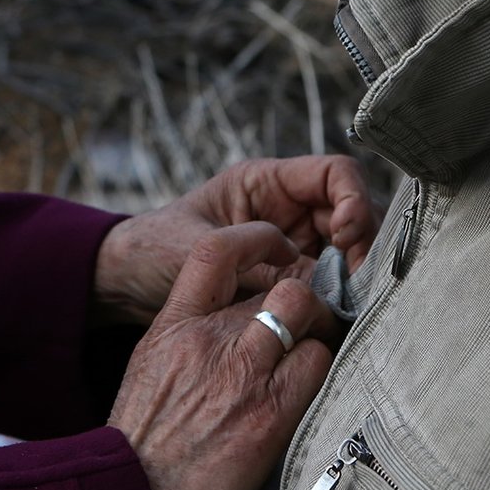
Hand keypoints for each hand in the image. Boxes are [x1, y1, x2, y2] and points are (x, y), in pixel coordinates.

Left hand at [92, 154, 374, 325]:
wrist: (127, 281)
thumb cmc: (154, 248)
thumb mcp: (200, 249)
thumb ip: (254, 265)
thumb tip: (315, 287)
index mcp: (265, 183)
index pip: (333, 174)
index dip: (353, 200)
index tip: (347, 236)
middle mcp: (287, 208)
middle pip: (353, 213)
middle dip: (362, 244)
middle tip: (359, 282)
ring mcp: (293, 243)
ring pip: (348, 250)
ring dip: (356, 273)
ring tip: (350, 302)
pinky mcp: (290, 278)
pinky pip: (329, 282)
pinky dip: (340, 296)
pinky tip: (338, 316)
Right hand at [108, 223, 340, 489]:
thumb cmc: (145, 438)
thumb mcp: (152, 365)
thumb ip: (189, 333)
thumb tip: (228, 317)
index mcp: (174, 324)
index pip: (215, 251)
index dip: (256, 240)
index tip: (277, 251)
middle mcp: (209, 339)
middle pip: (278, 285)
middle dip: (301, 298)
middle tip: (308, 319)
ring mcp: (242, 372)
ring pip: (305, 311)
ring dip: (317, 327)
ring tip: (313, 350)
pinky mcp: (272, 412)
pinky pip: (319, 362)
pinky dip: (322, 368)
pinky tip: (311, 387)